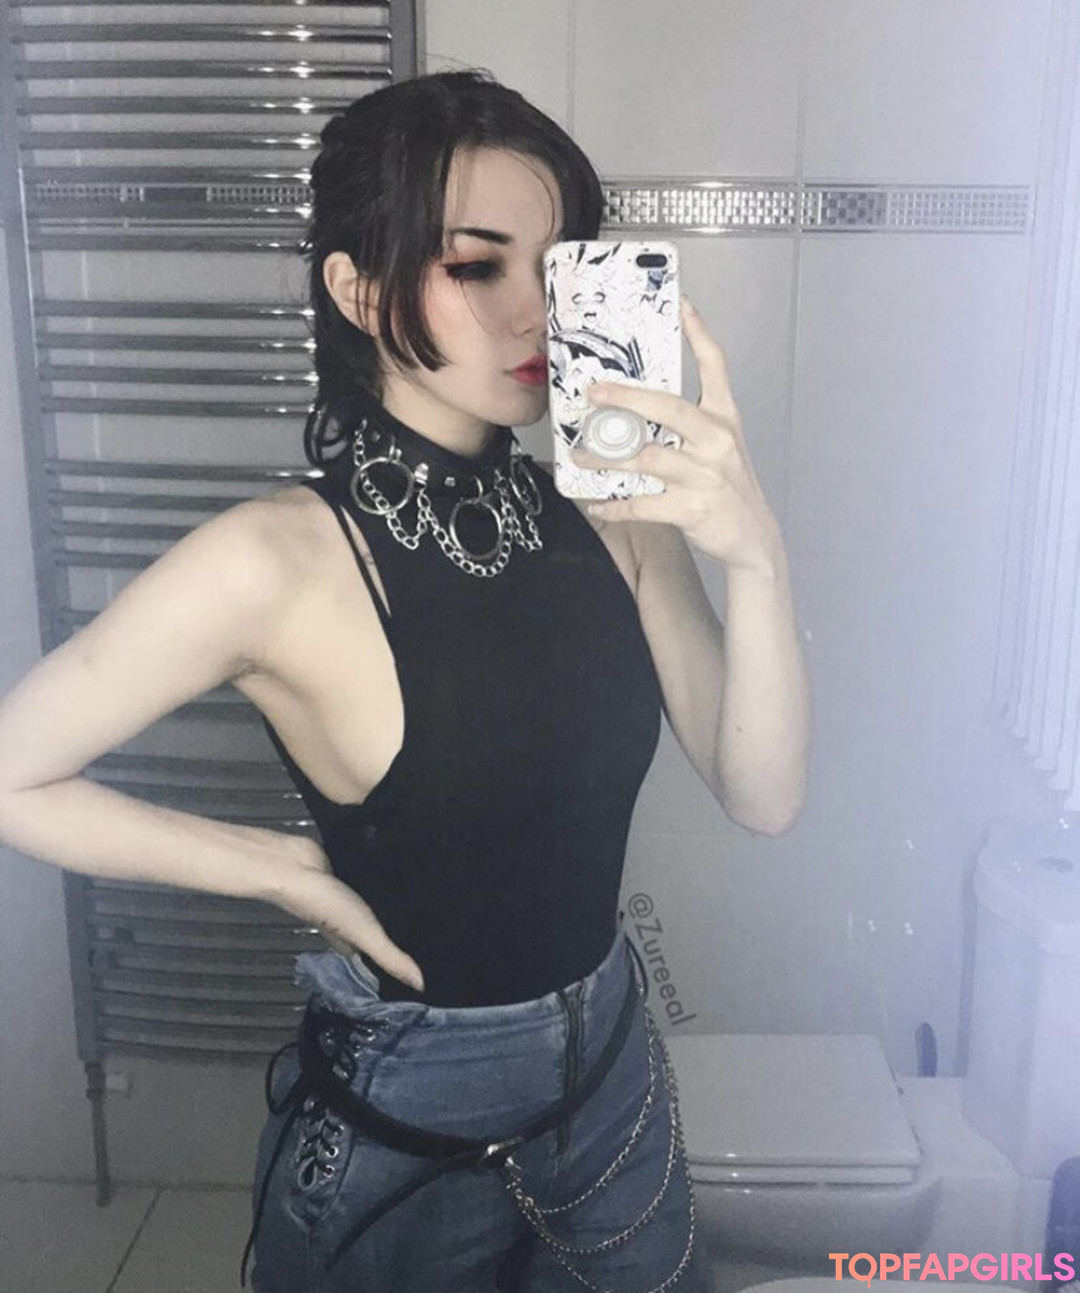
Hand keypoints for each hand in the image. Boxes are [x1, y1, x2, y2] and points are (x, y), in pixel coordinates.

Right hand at [262, 833, 423, 991]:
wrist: (294, 866)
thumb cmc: (323, 904)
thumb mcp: (364, 934)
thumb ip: (391, 958)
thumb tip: (420, 985)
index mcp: (351, 942)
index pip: (379, 955)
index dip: (400, 956)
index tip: (428, 956)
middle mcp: (349, 921)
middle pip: (378, 928)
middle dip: (401, 926)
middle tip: (435, 921)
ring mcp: (346, 896)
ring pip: (374, 903)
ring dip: (391, 900)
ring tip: (427, 894)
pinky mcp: (346, 873)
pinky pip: (368, 879)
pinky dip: (382, 877)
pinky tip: (402, 873)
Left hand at [570, 296, 782, 573]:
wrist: (753, 538)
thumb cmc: (728, 488)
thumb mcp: (721, 447)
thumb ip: (689, 426)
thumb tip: (637, 411)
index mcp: (725, 419)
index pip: (716, 367)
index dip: (699, 334)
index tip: (682, 305)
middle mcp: (716, 441)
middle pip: (667, 408)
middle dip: (625, 398)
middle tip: (593, 393)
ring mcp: (705, 475)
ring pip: (644, 458)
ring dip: (605, 458)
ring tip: (580, 455)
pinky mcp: (692, 508)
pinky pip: (642, 504)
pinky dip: (615, 505)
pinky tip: (597, 504)